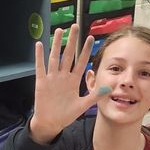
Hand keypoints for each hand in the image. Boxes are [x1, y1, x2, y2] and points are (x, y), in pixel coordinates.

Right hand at [29, 25, 104, 143]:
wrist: (50, 123)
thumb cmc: (66, 115)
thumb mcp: (82, 106)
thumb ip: (95, 96)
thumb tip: (110, 88)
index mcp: (73, 81)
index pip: (81, 61)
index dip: (86, 50)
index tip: (91, 38)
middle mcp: (63, 76)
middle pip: (68, 55)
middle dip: (72, 41)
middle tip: (75, 26)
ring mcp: (52, 78)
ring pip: (55, 57)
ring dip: (56, 44)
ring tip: (60, 31)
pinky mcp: (41, 82)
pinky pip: (40, 67)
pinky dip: (39, 56)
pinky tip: (39, 45)